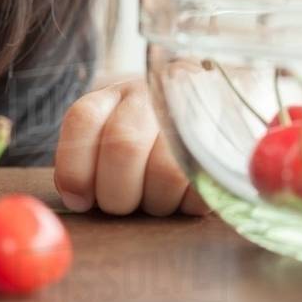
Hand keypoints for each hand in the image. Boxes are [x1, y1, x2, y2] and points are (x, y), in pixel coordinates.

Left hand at [53, 79, 207, 215]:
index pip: (83, 119)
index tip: (78, 200)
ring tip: (154, 200)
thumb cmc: (145, 143)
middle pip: (124, 146)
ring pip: (165, 172)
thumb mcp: (106, 138)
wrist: (212, 110)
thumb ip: (83, 159)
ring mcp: (192, 116)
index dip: (75, 169)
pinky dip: (187, 204)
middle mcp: (152, 98)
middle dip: (116, 193)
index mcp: (114, 96)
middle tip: (120, 206)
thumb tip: (74, 199)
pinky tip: (182, 196)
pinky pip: (202, 188)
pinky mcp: (226, 144)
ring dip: (154, 202)